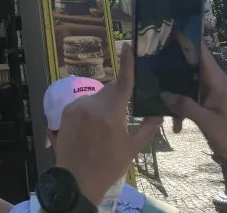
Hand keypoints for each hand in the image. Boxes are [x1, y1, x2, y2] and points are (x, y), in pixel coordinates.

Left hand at [54, 44, 161, 205]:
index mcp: (112, 115)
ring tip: (102, 128)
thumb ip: (146, 129)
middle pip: (110, 90)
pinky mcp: (67, 110)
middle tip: (120, 116)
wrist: (77, 180)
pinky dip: (90, 109)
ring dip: (103, 104)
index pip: (122, 83)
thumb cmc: (109, 166)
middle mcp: (94, 106)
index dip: (126, 64)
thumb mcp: (132, 149)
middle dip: (117, 97)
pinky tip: (90, 128)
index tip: (128, 45)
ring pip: (96, 96)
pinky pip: (83, 103)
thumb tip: (159, 113)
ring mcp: (78, 107)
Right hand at [163, 44, 226, 171]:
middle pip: (189, 67)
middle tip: (148, 66)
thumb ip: (186, 107)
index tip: (163, 35)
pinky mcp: (208, 106)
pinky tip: (175, 126)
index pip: (200, 52)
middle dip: (171, 67)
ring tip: (156, 98)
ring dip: (174, 94)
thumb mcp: (208, 122)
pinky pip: (190, 100)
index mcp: (215, 80)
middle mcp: (212, 83)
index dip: (185, 41)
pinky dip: (182, 110)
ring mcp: (209, 94)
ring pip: (187, 85)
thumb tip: (163, 93)